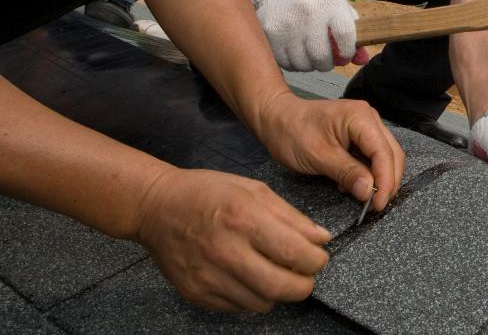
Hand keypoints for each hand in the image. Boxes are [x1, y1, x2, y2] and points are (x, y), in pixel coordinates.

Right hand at [132, 167, 330, 311]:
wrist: (156, 208)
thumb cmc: (207, 193)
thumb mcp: (254, 190)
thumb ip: (291, 216)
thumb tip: (321, 238)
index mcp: (244, 219)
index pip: (294, 253)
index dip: (316, 260)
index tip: (319, 257)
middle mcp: (225, 251)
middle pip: (281, 287)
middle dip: (304, 285)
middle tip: (307, 275)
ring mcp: (208, 276)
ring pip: (262, 303)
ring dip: (279, 292)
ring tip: (278, 273)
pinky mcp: (196, 293)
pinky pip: (238, 307)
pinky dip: (253, 297)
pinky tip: (251, 277)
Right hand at [252, 0, 367, 70]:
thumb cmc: (317, 3)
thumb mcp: (339, 9)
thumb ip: (353, 34)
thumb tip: (362, 60)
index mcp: (331, 4)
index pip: (346, 35)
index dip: (347, 51)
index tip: (344, 55)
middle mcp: (309, 13)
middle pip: (322, 56)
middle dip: (327, 64)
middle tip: (325, 60)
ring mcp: (288, 25)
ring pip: (303, 64)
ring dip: (309, 65)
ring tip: (309, 54)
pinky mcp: (271, 34)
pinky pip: (286, 63)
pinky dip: (294, 63)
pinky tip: (295, 52)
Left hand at [255, 91, 403, 215]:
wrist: (276, 118)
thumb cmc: (292, 133)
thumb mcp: (318, 156)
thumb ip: (347, 172)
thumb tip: (369, 192)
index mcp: (361, 118)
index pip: (384, 153)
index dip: (385, 181)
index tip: (378, 205)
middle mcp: (370, 119)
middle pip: (392, 154)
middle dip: (387, 182)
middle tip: (375, 206)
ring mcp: (366, 126)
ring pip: (385, 157)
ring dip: (378, 179)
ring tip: (361, 196)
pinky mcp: (360, 136)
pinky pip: (373, 157)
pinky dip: (368, 174)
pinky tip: (352, 184)